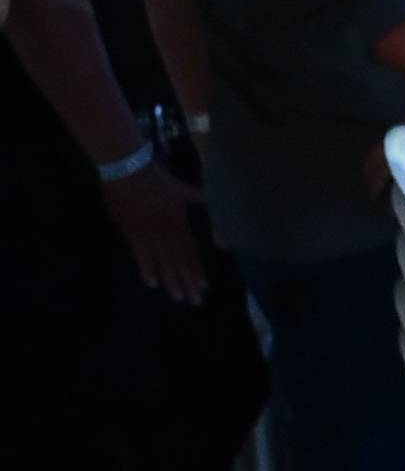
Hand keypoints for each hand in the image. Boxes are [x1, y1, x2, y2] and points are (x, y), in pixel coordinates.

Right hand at [101, 154, 206, 300]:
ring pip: (163, 261)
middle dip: (187, 281)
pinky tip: (151, 283)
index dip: (196, 269)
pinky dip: (147, 268)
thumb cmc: (153, 176)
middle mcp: (168, 230)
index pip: (190, 250)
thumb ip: (195, 196)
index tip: (203, 286)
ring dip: (170, 280)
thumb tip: (211, 197)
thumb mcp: (179, 186)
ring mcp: (150, 232)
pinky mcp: (132, 231)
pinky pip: (141, 254)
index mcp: (180, 220)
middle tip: (194, 301)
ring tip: (177, 297)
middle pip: (179, 260)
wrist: (127, 169)